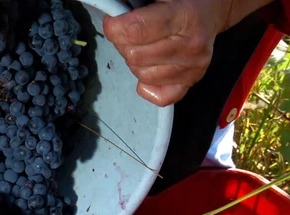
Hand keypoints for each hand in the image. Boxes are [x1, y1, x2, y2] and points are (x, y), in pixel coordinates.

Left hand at [103, 0, 232, 106]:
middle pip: (134, 56)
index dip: (115, 28)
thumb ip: (136, 6)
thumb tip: (113, 18)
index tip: (113, 21)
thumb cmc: (181, 0)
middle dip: (123, 43)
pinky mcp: (191, 81)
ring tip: (143, 46)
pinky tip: (150, 67)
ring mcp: (193, 67)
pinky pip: (160, 97)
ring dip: (134, 62)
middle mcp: (191, 45)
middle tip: (129, 33)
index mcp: (184, 16)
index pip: (135, 31)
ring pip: (142, 76)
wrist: (210, 10)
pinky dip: (148, 86)